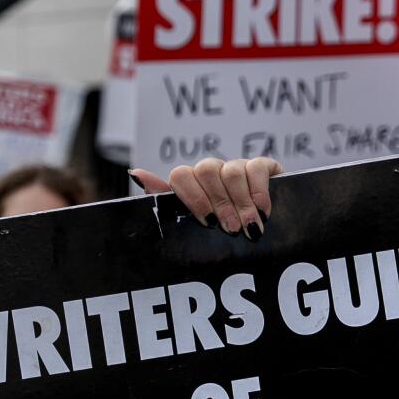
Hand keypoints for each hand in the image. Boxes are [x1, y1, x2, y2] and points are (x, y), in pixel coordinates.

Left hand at [130, 157, 281, 236]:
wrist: (262, 232)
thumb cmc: (220, 231)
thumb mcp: (192, 225)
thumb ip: (164, 201)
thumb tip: (135, 173)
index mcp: (190, 185)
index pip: (180, 175)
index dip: (193, 197)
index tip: (208, 222)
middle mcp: (210, 172)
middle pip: (206, 170)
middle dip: (220, 203)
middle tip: (231, 229)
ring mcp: (235, 167)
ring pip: (232, 171)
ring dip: (241, 203)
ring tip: (249, 227)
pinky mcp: (261, 166)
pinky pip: (256, 168)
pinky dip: (259, 193)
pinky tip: (263, 212)